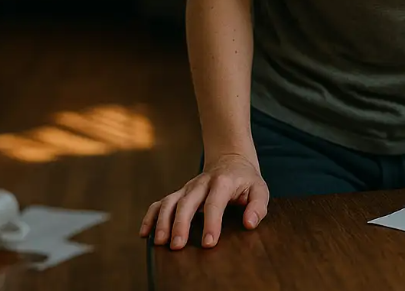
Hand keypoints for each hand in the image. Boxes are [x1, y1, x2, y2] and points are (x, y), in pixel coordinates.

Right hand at [140, 152, 269, 249]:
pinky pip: (160, 202)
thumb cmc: (245, 180)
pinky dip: (151, 216)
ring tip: (159, 242)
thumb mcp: (259, 189)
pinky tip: (145, 232)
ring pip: (170, 201)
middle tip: (177, 246)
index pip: (215, 203)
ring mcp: (187, 187)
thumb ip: (257, 206)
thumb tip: (249, 223)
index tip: (208, 242)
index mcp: (223, 182)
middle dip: (180, 224)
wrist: (230, 160)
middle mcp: (201, 183)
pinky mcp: (179, 193)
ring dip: (162, 221)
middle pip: (187, 202)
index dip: (211, 223)